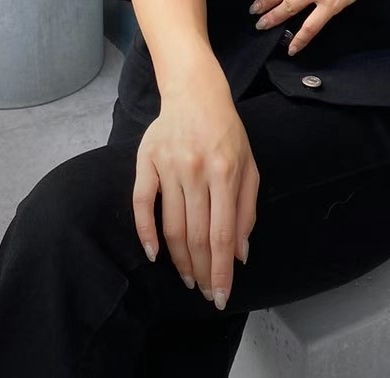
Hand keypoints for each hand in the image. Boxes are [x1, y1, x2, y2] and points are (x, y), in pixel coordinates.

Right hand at [131, 78, 258, 310]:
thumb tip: (239, 255)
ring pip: (171, 227)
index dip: (220, 271)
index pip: (222, 235)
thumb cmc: (226, 131)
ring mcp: (168, 165)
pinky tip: (153, 253)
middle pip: (196, 236)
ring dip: (179, 260)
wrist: (195, 92)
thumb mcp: (248, 165)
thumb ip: (246, 210)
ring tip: (187, 278)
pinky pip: (141, 203)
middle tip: (204, 293)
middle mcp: (196, 170)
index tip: (220, 297)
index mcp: (225, 172)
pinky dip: (145, 232)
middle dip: (202, 272)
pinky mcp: (146, 160)